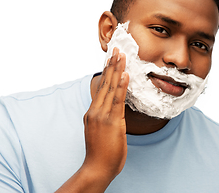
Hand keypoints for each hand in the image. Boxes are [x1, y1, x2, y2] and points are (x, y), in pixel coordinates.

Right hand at [55, 48, 128, 192]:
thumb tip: (113, 111)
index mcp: (92, 112)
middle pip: (104, 83)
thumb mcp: (100, 132)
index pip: (100, 87)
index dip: (106, 72)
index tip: (111, 59)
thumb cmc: (100, 153)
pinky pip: (117, 100)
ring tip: (120, 55)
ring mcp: (102, 115)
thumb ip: (105, 119)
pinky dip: (121, 86)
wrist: (96, 169)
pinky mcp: (111, 121)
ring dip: (116, 70)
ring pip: (110, 88)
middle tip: (116, 49)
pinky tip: (125, 74)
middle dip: (111, 65)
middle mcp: (95, 110)